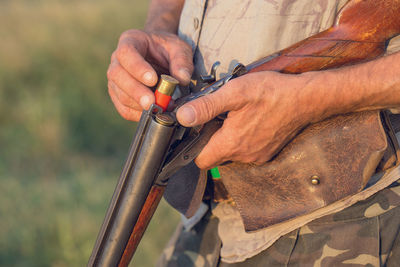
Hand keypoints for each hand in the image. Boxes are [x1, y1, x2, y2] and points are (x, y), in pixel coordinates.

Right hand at [107, 29, 192, 120]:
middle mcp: (117, 60)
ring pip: (119, 94)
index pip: (126, 53)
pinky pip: (124, 109)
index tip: (153, 79)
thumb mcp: (179, 48)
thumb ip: (182, 61)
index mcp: (131, 41)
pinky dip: (138, 115)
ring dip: (139, 105)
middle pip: (117, 75)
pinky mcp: (119, 96)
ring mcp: (116, 79)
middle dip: (135, 91)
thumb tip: (182, 79)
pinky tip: (153, 114)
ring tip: (160, 108)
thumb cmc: (168, 50)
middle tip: (152, 102)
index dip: (137, 67)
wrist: (161, 56)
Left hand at [176, 71, 321, 168]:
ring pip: (231, 154)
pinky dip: (243, 140)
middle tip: (217, 118)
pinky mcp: (268, 153)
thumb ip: (207, 107)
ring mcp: (257, 157)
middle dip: (211, 140)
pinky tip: (249, 121)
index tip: (196, 131)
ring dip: (228, 139)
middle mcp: (243, 156)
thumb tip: (182, 117)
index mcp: (231, 144)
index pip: (201, 161)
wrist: (306, 99)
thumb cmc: (272, 93)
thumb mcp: (235, 93)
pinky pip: (246, 151)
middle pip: (215, 157)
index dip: (194, 147)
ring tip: (235, 117)